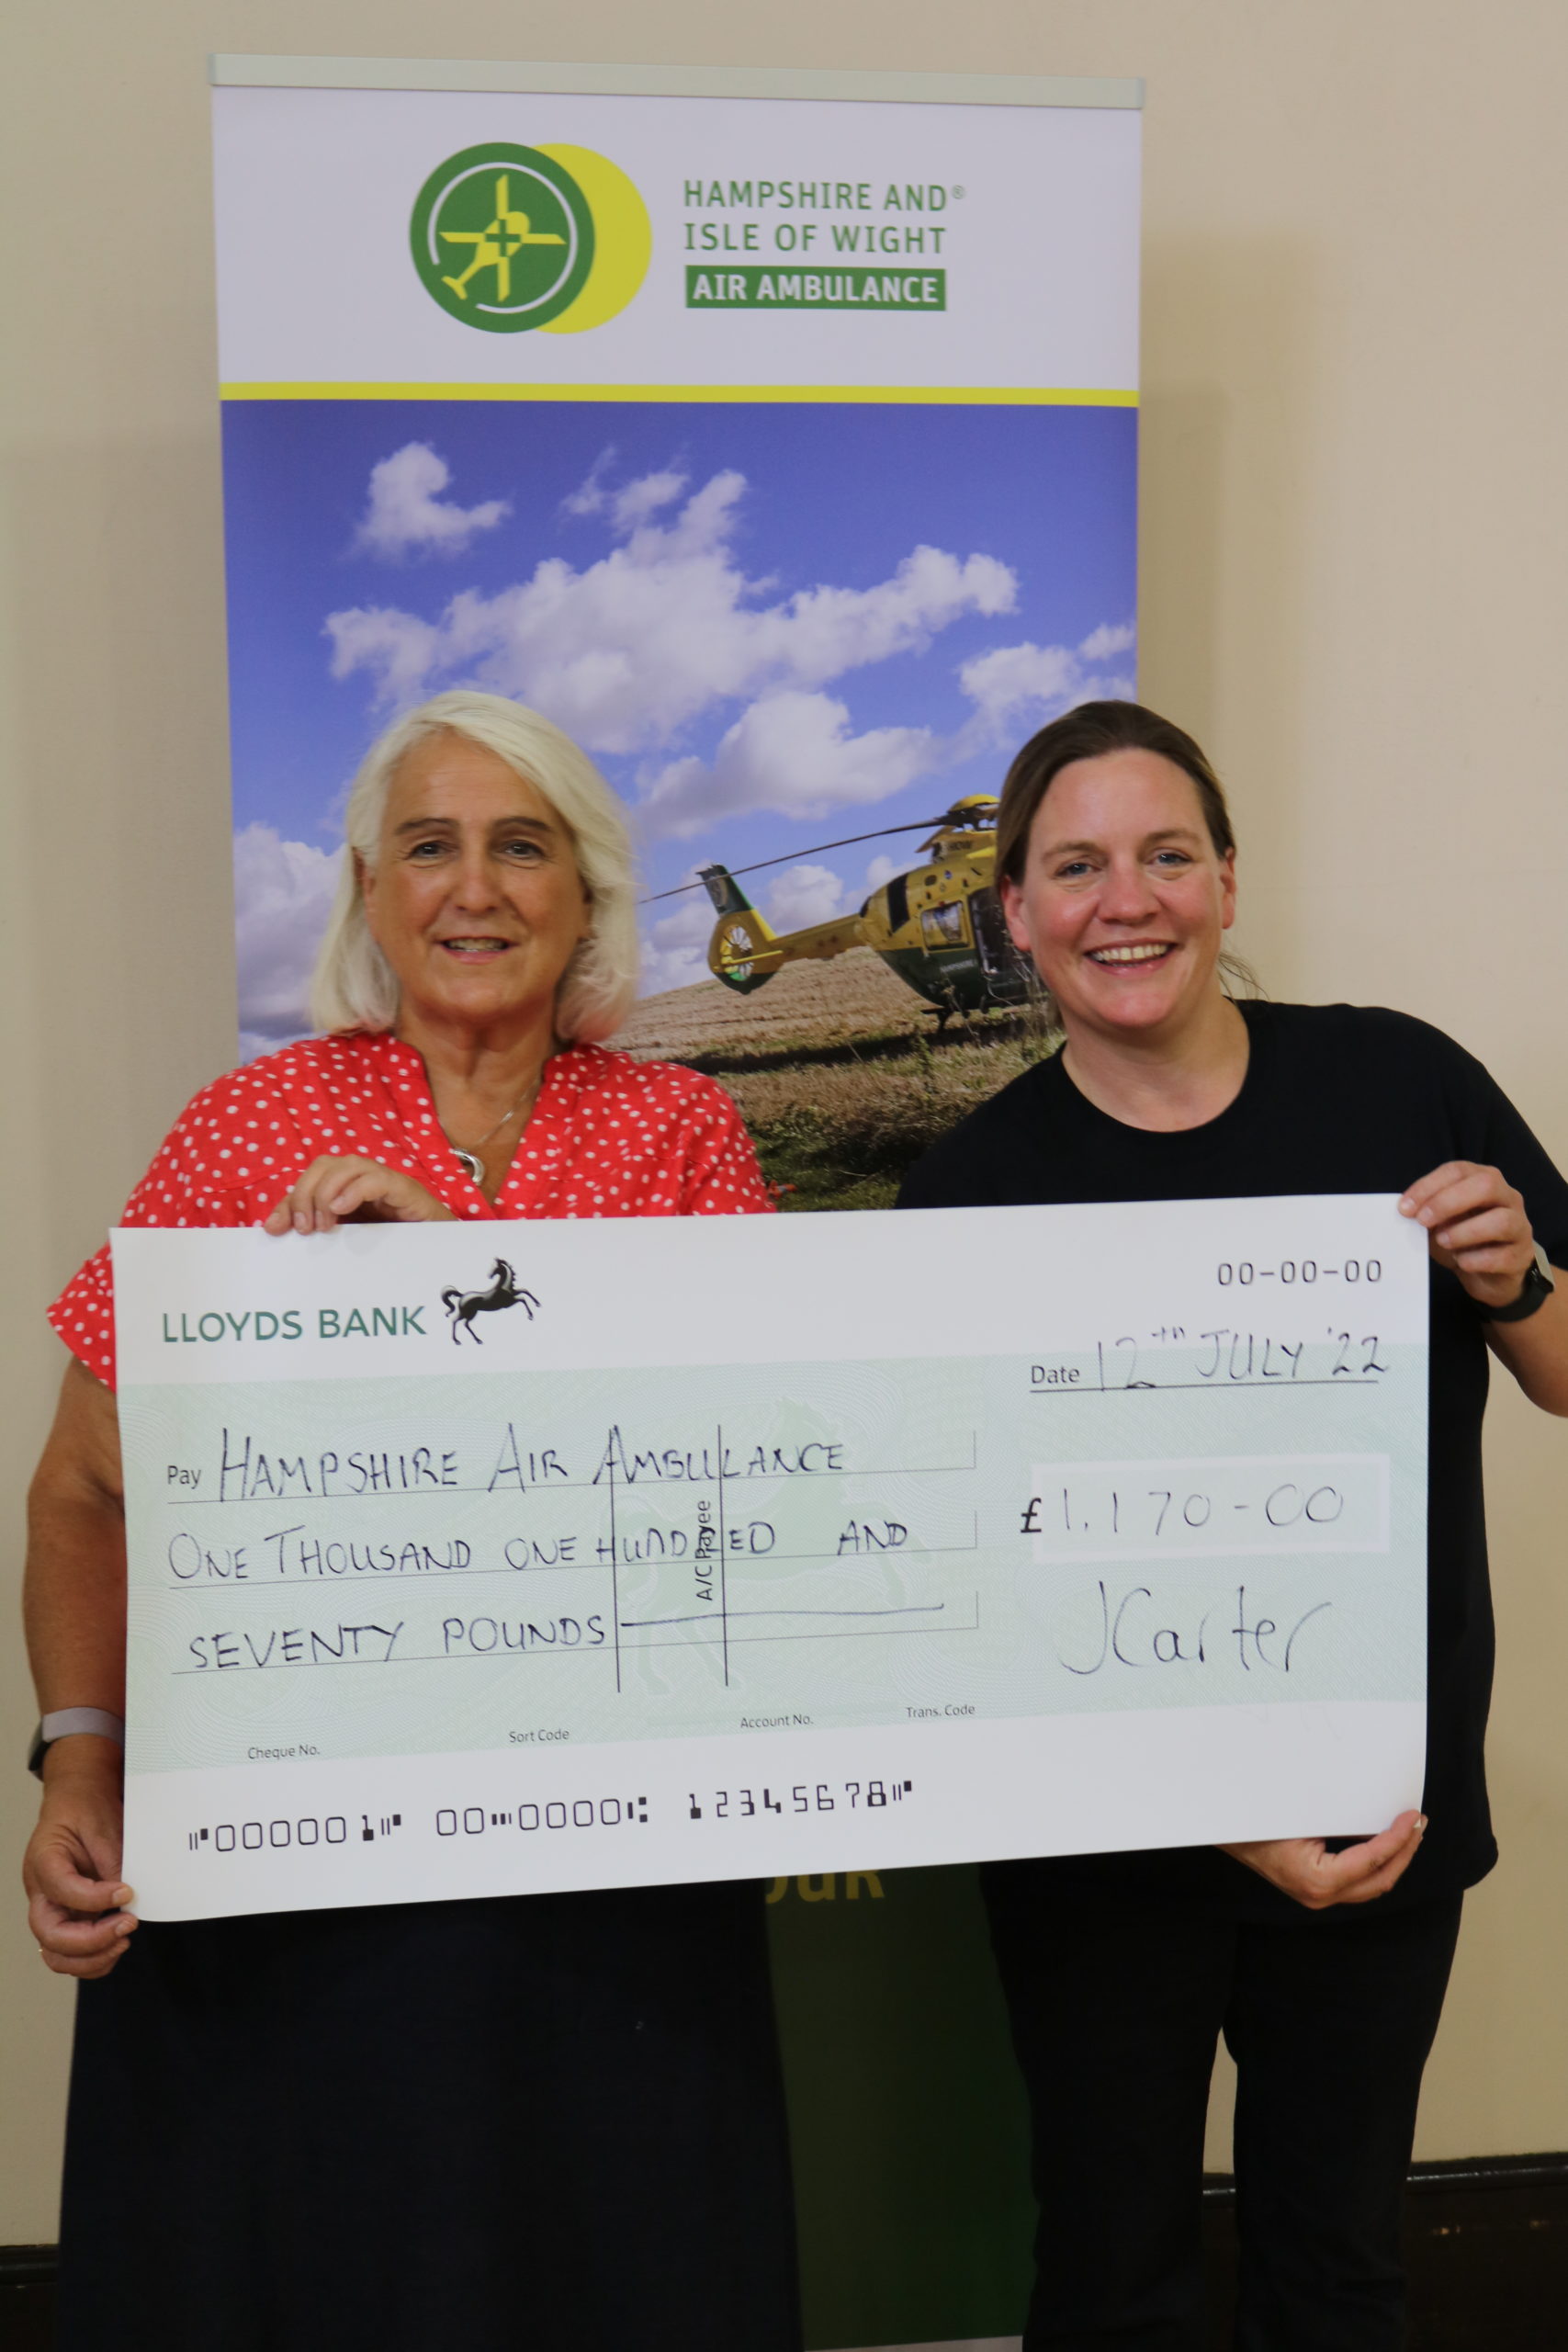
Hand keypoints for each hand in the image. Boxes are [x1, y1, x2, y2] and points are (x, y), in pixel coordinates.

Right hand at [23, 1741, 136, 1977]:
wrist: (79, 1803)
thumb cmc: (87, 1810)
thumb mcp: (102, 1826)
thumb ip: (111, 1864)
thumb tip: (127, 1900)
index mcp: (43, 1861)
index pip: (61, 1889)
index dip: (95, 1898)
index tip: (126, 1892)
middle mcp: (41, 1892)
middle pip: (49, 1935)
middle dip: (90, 1941)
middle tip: (127, 1925)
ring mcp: (52, 1909)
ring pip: (55, 1954)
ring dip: (90, 1959)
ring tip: (123, 1940)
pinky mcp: (67, 1918)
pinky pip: (70, 1954)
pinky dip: (92, 1960)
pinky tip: (116, 1944)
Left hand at [264, 1157, 455, 1234]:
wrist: (443, 1259)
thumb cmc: (395, 1253)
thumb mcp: (347, 1245)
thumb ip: (319, 1234)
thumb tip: (276, 1230)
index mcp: (348, 1191)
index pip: (309, 1180)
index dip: (288, 1201)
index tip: (274, 1229)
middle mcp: (365, 1180)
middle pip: (324, 1164)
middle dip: (304, 1193)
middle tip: (305, 1228)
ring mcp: (386, 1182)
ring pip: (348, 1164)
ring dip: (327, 1191)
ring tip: (324, 1223)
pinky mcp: (406, 1191)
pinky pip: (377, 1179)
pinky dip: (355, 1191)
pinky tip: (343, 1210)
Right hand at [1220, 1809, 1424, 1908]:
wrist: (1227, 1831)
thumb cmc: (1259, 1820)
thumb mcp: (1301, 1815)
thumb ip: (1340, 1818)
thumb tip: (1379, 1806)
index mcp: (1317, 1880)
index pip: (1372, 1861)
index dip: (1398, 1839)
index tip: (1412, 1817)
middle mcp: (1320, 1896)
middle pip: (1380, 1880)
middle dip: (1405, 1851)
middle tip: (1419, 1823)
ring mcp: (1319, 1897)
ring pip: (1372, 1885)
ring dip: (1395, 1858)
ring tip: (1409, 1832)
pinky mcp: (1317, 1890)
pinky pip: (1357, 1881)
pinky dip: (1377, 1863)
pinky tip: (1385, 1843)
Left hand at [1399, 1161, 1534, 1310]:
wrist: (1489, 1276)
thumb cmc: (1461, 1240)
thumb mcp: (1439, 1222)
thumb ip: (1426, 1212)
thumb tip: (1406, 1211)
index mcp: (1484, 1180)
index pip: (1458, 1170)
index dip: (1428, 1186)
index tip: (1405, 1208)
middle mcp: (1507, 1197)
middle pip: (1486, 1185)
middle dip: (1448, 1202)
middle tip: (1423, 1221)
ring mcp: (1520, 1226)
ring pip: (1501, 1220)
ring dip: (1464, 1232)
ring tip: (1443, 1242)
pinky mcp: (1522, 1255)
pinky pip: (1502, 1256)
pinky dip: (1476, 1260)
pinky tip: (1462, 1263)